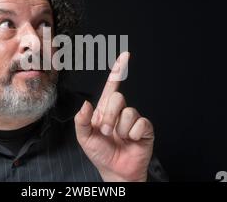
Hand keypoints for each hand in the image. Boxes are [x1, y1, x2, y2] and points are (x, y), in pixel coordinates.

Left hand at [74, 52, 153, 181]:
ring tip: (119, 139)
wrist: (116, 170)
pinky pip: (140, 124)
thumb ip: (82, 120)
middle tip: (107, 132)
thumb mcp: (84, 138)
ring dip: (121, 129)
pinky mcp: (145, 129)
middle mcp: (120, 112)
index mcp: (105, 110)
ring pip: (129, 112)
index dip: (118, 71)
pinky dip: (134, 135)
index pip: (112, 86)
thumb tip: (86, 104)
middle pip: (118, 98)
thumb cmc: (100, 153)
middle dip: (110, 117)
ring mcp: (133, 119)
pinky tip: (132, 141)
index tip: (125, 56)